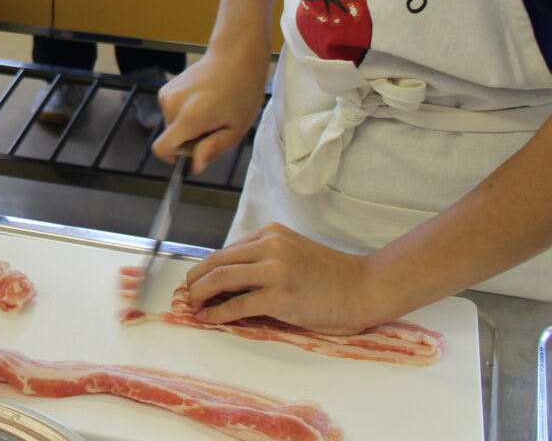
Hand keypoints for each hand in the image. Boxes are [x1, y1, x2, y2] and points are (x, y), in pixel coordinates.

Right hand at [152, 47, 268, 170]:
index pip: (162, 148)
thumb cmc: (242, 92)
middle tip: (214, 127)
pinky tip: (202, 102)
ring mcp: (167, 94)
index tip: (192, 155)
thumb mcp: (236, 129)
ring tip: (210, 112)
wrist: (234, 57)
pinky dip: (185, 113)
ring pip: (172, 125)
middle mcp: (172, 104)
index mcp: (190, 117)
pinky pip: (172, 112)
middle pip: (170, 137)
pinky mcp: (166, 88)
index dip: (174, 159)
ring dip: (188, 126)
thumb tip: (195, 166)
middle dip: (189, 139)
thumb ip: (213, 149)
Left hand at [182, 223, 402, 334]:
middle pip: (217, 262)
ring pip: (221, 279)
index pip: (226, 250)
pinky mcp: (280, 296)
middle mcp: (270, 246)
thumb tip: (228, 279)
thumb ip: (264, 260)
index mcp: (271, 234)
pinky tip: (208, 318)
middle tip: (185, 294)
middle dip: (195, 279)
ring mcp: (275, 270)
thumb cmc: (332, 276)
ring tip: (192, 306)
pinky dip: (217, 313)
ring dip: (200, 294)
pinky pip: (238, 304)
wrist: (366, 288)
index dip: (205, 267)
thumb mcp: (293, 254)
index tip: (194, 280)